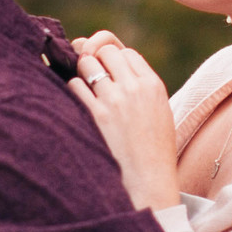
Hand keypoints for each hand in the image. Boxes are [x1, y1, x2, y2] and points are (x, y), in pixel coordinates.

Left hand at [67, 37, 180, 212]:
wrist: (149, 179)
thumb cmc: (154, 148)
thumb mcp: (159, 110)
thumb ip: (142, 86)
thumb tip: (114, 63)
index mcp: (153, 85)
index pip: (126, 52)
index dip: (114, 59)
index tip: (108, 72)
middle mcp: (134, 88)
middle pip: (106, 51)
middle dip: (96, 59)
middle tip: (91, 75)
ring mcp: (114, 100)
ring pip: (87, 64)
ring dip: (81, 71)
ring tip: (84, 87)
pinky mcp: (96, 116)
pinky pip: (75, 86)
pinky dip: (72, 89)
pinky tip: (76, 101)